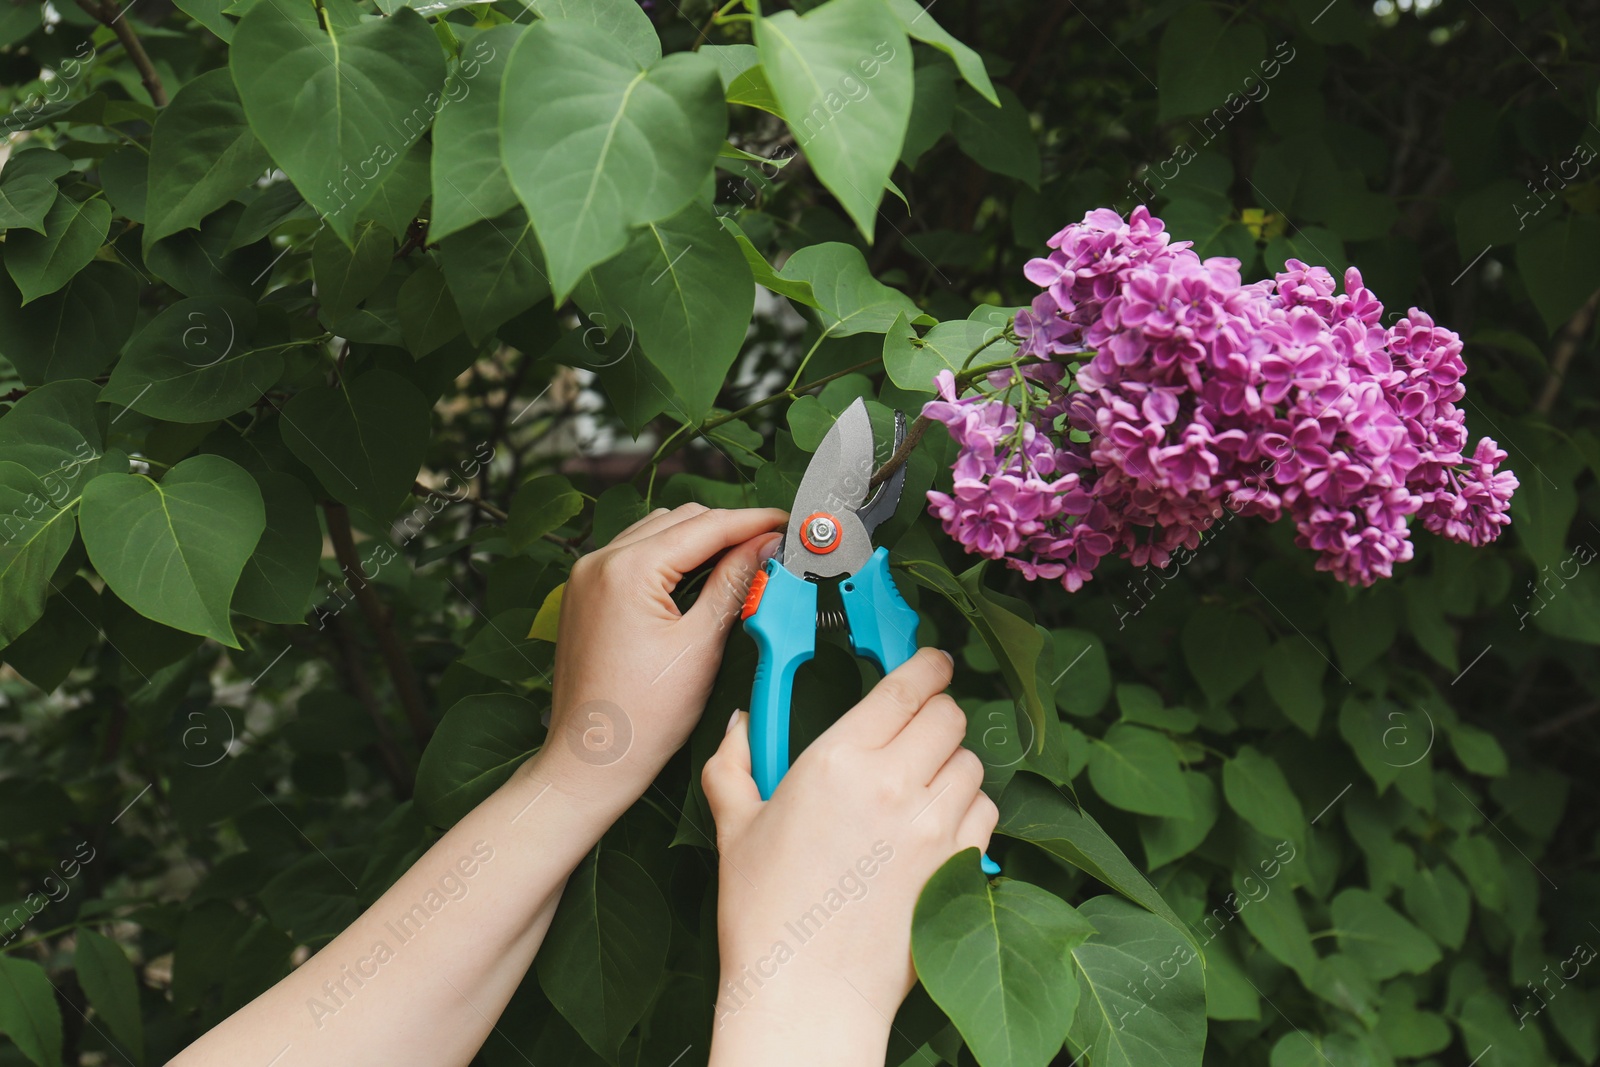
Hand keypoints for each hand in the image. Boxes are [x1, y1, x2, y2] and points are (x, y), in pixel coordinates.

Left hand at [542, 503, 785, 806]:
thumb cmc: (642, 718)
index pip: (704, 527)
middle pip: (679, 521)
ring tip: (739, 563)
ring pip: (656, 532)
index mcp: (627, 570)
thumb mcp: (701, 645)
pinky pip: (633, 555)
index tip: (784, 524)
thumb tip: (763, 548)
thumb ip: (734, 584)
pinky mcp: (584, 594)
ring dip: (697, 541)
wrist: (592, 760)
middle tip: (769, 547)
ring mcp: (586, 576)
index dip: (752, 522)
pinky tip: (697, 578)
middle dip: (727, 529)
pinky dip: (669, 558)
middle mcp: (599, 562)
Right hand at [702, 648, 997, 1065]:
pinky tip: (937, 826)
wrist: (805, 993)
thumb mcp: (735, 826)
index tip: (929, 664)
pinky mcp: (960, 866)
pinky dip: (969, 810)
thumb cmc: (764, 913)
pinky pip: (986, 812)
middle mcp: (893, 783)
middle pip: (949, 715)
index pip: (906, 685)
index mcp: (837, 760)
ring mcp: (934, 826)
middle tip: (918, 729)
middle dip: (936, 713)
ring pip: (972, 763)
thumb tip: (743, 723)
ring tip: (922, 785)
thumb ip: (733, 762)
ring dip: (952, 765)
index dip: (926, 665)